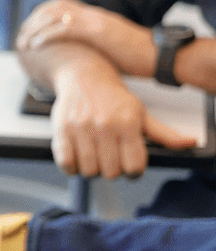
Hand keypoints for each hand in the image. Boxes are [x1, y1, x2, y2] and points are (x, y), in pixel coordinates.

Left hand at [18, 0, 153, 75]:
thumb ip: (93, 44)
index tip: (30, 27)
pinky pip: (65, 28)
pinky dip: (46, 35)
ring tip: (24, 42)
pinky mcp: (98, 31)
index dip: (42, 14)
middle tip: (22, 35)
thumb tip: (77, 56)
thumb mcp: (110, 46)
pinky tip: (36, 44)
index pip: (62, 5)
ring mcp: (95, 21)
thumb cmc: (139, 56)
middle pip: (54, 8)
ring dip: (35, 29)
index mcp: (96, 17)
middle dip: (34, 21)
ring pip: (55, 16)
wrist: (161, 56)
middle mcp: (93, 15)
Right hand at [48, 65, 195, 178]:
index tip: (130, 165)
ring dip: (93, 169)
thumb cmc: (114, 98)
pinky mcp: (62, 131)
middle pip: (111, 172)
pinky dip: (72, 167)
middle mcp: (104, 126)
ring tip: (95, 157)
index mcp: (127, 123)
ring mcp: (81, 129)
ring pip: (89, 170)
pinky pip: (66, 163)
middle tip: (111, 159)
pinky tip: (78, 158)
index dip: (134, 171)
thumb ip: (164, 134)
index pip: (134, 166)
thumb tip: (189, 143)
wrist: (84, 78)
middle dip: (113, 170)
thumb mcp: (142, 114)